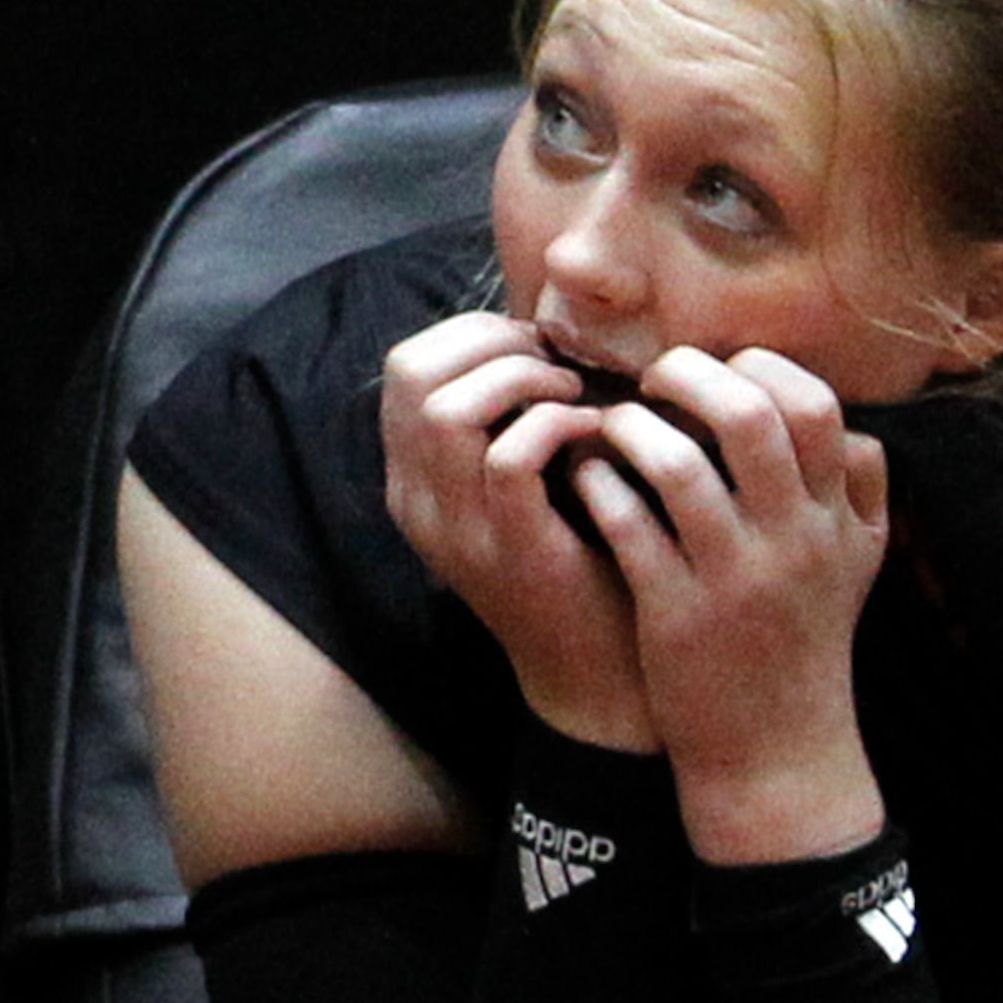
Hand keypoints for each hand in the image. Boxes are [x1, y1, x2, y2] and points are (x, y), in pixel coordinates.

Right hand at [380, 312, 655, 751]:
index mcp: (412, 480)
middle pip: (411, 371)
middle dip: (494, 343)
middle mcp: (417, 502)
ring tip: (576, 395)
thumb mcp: (522, 483)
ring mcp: (456, 529)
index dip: (475, 334)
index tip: (539, 349)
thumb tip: (543, 333)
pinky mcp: (509, 551)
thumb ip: (508, 418)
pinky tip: (597, 433)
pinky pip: (510, 456)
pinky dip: (558, 424)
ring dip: (524, 379)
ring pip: (448, 407)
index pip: (405, 365)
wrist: (596, 669)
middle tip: (558, 364)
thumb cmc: (578, 557)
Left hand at [572, 346, 890, 860]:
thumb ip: (863, 492)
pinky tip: (583, 476)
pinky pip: (627, 526)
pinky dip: (598, 487)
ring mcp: (732, 578)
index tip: (717, 368)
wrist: (776, 753)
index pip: (813, 405)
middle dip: (689, 377)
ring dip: (630, 428)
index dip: (759, 367)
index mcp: (836, 520)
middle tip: (651, 378)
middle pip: (748, 416)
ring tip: (610, 425)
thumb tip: (854, 425)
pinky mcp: (674, 613)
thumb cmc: (804, 645)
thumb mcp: (856, 568)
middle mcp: (792, 541)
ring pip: (677, 466)